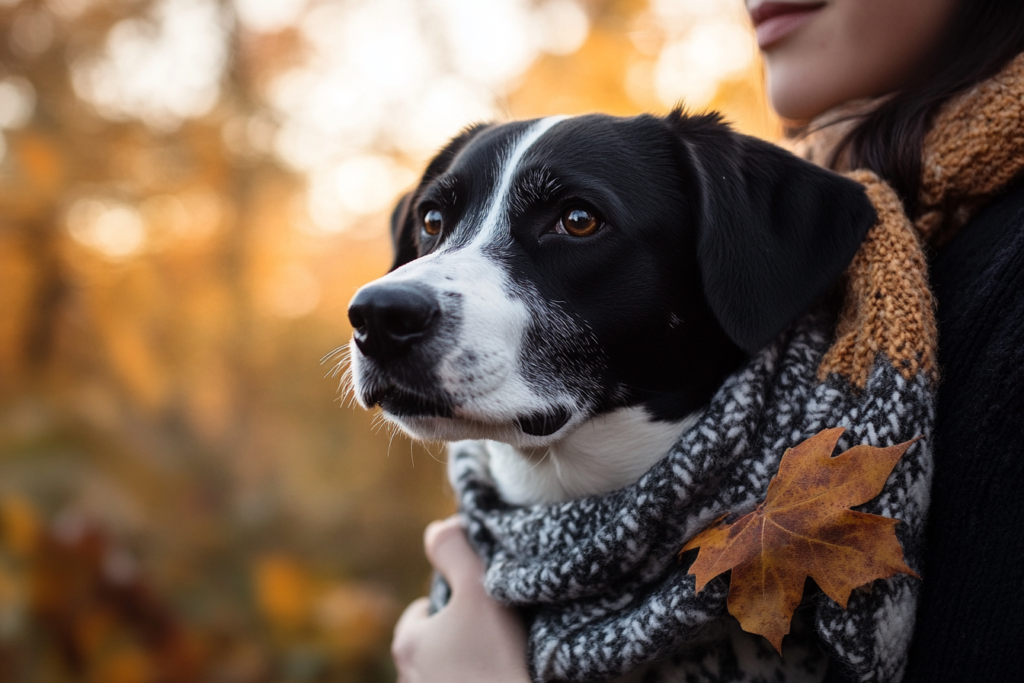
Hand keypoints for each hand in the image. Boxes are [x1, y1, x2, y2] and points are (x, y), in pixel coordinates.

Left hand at [392, 516, 530, 682]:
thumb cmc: (496, 658)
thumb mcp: (477, 588)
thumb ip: (455, 550)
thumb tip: (440, 527)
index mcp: (407, 642)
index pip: (426, 608)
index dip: (457, 601)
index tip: (484, 610)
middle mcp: (408, 678)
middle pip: (438, 641)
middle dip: (462, 636)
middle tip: (498, 636)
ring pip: (450, 670)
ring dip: (471, 665)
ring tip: (503, 662)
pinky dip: (477, 680)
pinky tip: (502, 677)